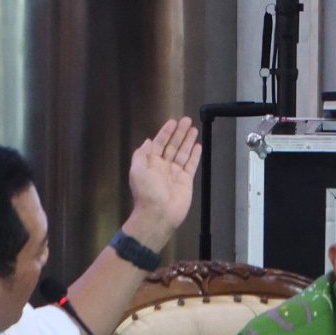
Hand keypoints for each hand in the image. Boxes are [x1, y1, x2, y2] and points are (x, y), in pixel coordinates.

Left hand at [124, 118, 201, 245]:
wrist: (158, 214)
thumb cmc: (146, 193)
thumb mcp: (137, 170)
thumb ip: (141, 154)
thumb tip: (146, 142)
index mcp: (150, 163)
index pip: (159, 143)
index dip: (166, 132)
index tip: (173, 122)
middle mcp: (162, 166)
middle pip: (173, 145)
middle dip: (179, 132)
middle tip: (187, 120)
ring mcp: (174, 173)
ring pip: (183, 153)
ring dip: (188, 141)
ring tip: (194, 129)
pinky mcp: (185, 180)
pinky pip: (191, 165)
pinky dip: (194, 155)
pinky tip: (198, 146)